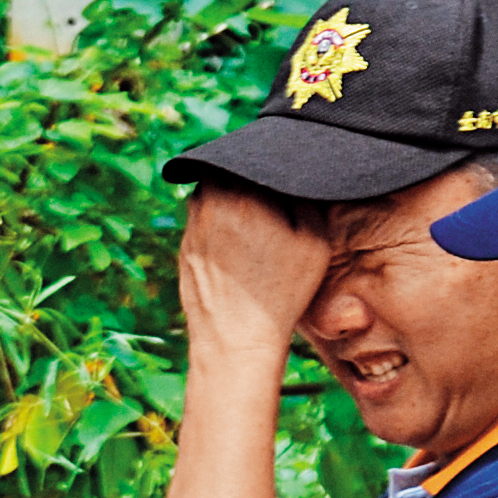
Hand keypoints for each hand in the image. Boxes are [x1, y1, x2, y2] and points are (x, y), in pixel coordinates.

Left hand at [174, 181, 334, 358]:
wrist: (235, 341)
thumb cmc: (281, 293)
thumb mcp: (313, 242)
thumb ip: (304, 198)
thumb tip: (294, 177)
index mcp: (240, 194)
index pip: (255, 156)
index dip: (273, 164)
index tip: (285, 178)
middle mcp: (208, 203)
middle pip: (230, 171)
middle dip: (249, 178)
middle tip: (271, 199)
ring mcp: (191, 225)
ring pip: (213, 195)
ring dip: (232, 200)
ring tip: (257, 224)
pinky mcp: (184, 246)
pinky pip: (204, 221)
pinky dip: (220, 226)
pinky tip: (239, 248)